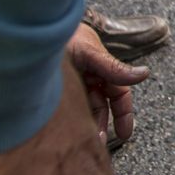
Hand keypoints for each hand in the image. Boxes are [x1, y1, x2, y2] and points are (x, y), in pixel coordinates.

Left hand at [66, 21, 148, 144]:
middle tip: (98, 142)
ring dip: (85, 124)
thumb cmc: (62, 36)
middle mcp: (89, 76)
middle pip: (101, 106)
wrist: (31, 32)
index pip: (119, 94)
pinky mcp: (57, 90)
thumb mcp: (89, 52)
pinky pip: (66, 108)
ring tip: (82, 140)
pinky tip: (66, 130)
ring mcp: (72, 83)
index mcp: (102, 68)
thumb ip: (114, 67)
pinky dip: (69, 119)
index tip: (125, 134)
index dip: (124, 114)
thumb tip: (144, 74)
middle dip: (101, 124)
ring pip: (84, 109)